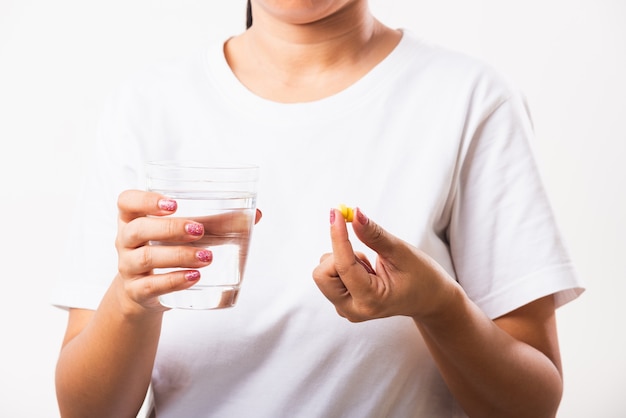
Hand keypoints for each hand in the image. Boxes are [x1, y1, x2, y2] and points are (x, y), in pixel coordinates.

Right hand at [115, 190, 261, 311]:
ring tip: (207, 257)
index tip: (173, 203)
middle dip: (170, 228)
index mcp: (134, 218)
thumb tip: (256, 214)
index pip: (126, 201)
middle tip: (199, 230)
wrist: (145, 292)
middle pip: (138, 229)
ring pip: (146, 258)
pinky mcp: (137, 292)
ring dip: (179, 255)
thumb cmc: (168, 250)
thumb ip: (217, 222)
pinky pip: (150, 286)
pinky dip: (173, 281)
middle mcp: (126, 240)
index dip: (145, 200)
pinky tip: (194, 277)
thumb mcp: (183, 234)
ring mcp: (128, 267)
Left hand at [313, 208, 456, 321]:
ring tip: (371, 267)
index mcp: (370, 301)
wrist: (428, 299)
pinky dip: (345, 265)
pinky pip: (330, 275)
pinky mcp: (342, 301)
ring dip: (343, 260)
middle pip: (322, 274)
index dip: (338, 236)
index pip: (343, 266)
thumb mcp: (401, 253)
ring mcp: (346, 308)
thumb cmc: (421, 277)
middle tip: (363, 249)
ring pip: (324, 273)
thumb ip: (374, 235)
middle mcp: (353, 310)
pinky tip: (367, 273)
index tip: (336, 212)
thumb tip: (354, 214)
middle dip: (337, 254)